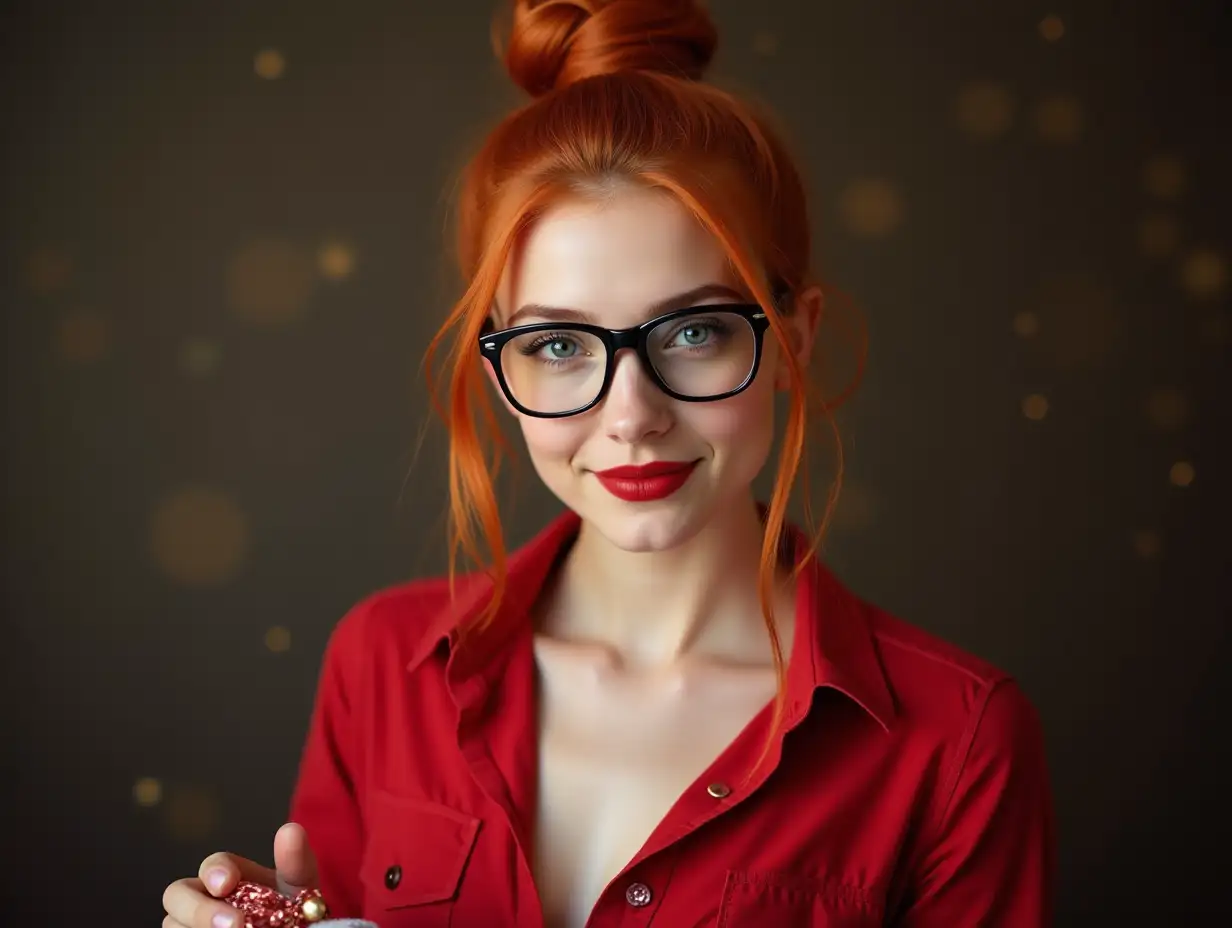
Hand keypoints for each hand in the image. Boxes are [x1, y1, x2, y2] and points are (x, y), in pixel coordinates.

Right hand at [162, 822, 317, 927]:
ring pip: (173, 926)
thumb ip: (295, 860)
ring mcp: (191, 924)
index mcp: (227, 874)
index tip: (227, 884)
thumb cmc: (292, 906)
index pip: (210, 865)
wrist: (294, 926)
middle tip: (232, 925)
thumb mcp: (297, 884)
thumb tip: (290, 830)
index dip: (214, 871)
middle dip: (198, 909)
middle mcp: (202, 898)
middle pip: (175, 895)